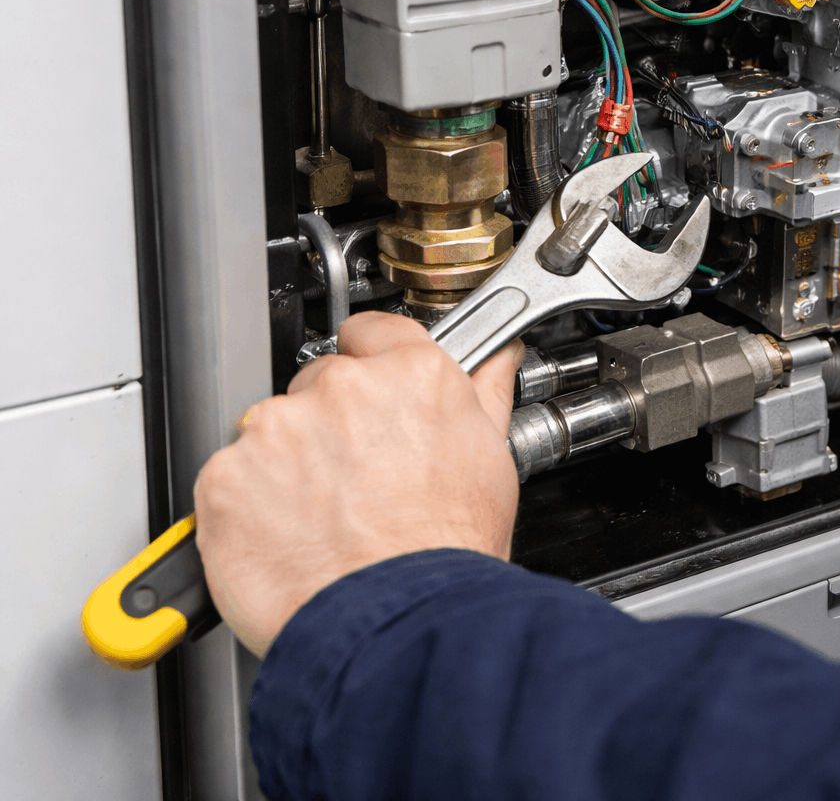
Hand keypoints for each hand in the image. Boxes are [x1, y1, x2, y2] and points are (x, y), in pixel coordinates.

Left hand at [194, 311, 523, 657]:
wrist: (401, 622)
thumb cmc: (449, 551)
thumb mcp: (490, 459)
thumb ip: (483, 393)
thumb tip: (497, 359)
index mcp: (410, 374)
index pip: (372, 332)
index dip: (371, 364)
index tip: (371, 394)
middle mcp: (341, 389)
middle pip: (319, 384)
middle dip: (330, 426)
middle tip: (357, 483)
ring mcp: (278, 430)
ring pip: (272, 433)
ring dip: (287, 468)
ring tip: (327, 522)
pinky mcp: (227, 477)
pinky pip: (230, 481)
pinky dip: (248, 508)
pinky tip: (291, 539)